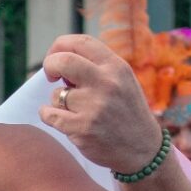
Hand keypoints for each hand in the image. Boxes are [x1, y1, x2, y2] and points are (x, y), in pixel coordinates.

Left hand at [39, 35, 163, 173]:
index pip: (81, 42)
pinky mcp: (81, 128)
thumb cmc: (125, 111)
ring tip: (75, 109)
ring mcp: (94, 106)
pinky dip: (48, 115)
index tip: (55, 58)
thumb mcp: (121, 81)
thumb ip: (95, 68)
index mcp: (116, 67)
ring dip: (57, 100)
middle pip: (63, 61)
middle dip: (50, 65)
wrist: (142, 149)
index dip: (60, 46)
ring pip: (56, 94)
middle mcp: (106, 83)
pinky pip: (49, 115)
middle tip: (51, 76)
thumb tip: (58, 61)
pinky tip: (62, 119)